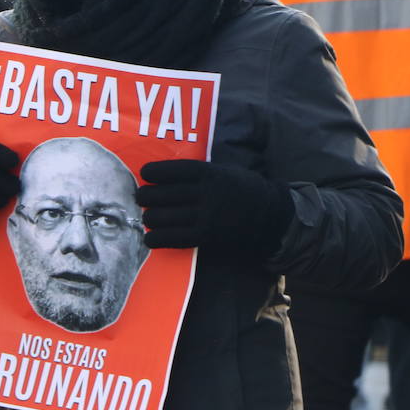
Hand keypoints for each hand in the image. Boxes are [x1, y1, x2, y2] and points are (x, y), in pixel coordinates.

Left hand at [136, 160, 294, 258]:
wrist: (268, 216)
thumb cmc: (242, 189)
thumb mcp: (224, 171)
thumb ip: (199, 172)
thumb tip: (165, 174)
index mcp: (210, 173)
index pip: (175, 170)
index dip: (155, 172)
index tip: (144, 173)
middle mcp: (206, 194)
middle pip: (163, 195)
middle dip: (146, 197)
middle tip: (141, 197)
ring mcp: (205, 216)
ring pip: (163, 218)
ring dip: (150, 218)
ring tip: (148, 217)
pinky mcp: (205, 236)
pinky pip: (173, 238)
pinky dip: (157, 239)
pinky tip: (150, 238)